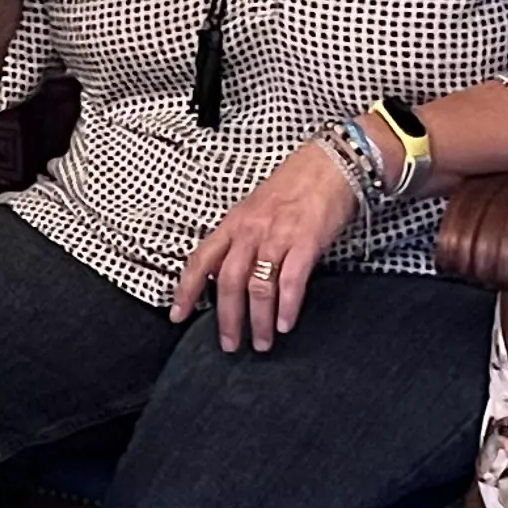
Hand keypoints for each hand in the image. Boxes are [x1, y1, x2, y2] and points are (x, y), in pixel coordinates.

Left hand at [170, 138, 360, 351]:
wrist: (329, 163)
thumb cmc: (294, 187)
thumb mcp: (256, 209)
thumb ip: (241, 239)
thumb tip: (226, 273)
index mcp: (234, 223)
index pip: (201, 260)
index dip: (187, 290)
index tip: (177, 315)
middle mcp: (250, 231)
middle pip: (227, 281)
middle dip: (227, 318)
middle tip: (230, 344)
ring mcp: (277, 236)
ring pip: (258, 286)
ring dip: (258, 320)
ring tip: (261, 343)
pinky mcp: (306, 241)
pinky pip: (291, 280)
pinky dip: (286, 306)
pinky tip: (284, 324)